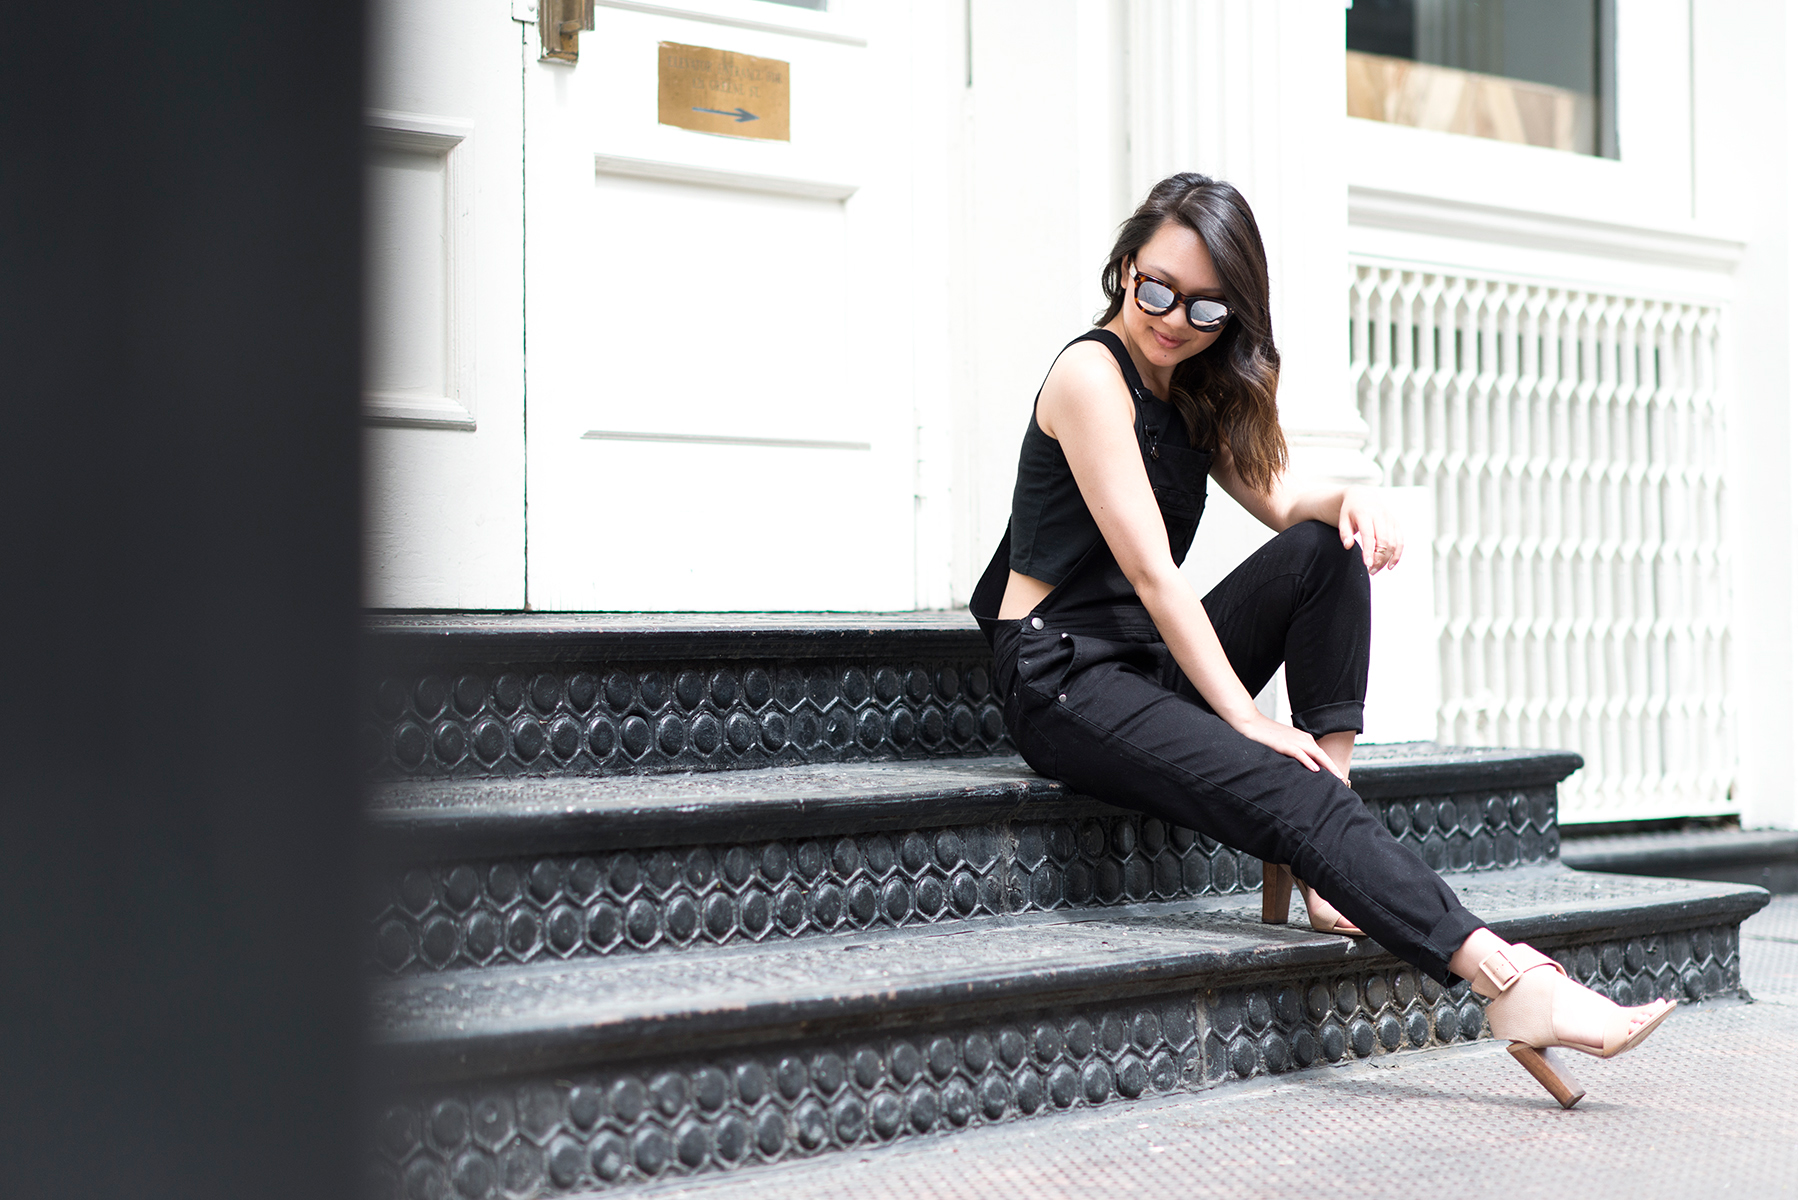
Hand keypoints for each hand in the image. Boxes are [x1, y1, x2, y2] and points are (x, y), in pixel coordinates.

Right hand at [1229, 711, 1346, 779]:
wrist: (1251, 723)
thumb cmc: (1265, 734)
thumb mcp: (1283, 744)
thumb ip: (1294, 753)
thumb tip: (1302, 765)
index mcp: (1302, 738)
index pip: (1320, 754)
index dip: (1329, 765)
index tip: (1336, 776)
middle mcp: (1301, 738)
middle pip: (1322, 754)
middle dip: (1333, 767)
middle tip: (1342, 779)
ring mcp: (1293, 740)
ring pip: (1316, 754)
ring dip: (1327, 766)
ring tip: (1336, 776)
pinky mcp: (1284, 743)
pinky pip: (1300, 753)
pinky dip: (1309, 761)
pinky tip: (1315, 769)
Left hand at [1338, 486, 1403, 573]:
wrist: (1363, 496)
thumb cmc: (1349, 511)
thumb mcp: (1342, 520)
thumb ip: (1344, 533)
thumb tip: (1347, 546)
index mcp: (1365, 514)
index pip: (1369, 535)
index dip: (1369, 550)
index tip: (1367, 564)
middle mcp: (1380, 516)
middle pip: (1384, 541)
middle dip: (1379, 558)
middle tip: (1370, 571)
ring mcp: (1390, 520)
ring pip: (1393, 543)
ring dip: (1387, 559)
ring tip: (1375, 570)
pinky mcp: (1396, 524)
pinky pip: (1400, 541)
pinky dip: (1397, 554)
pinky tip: (1390, 565)